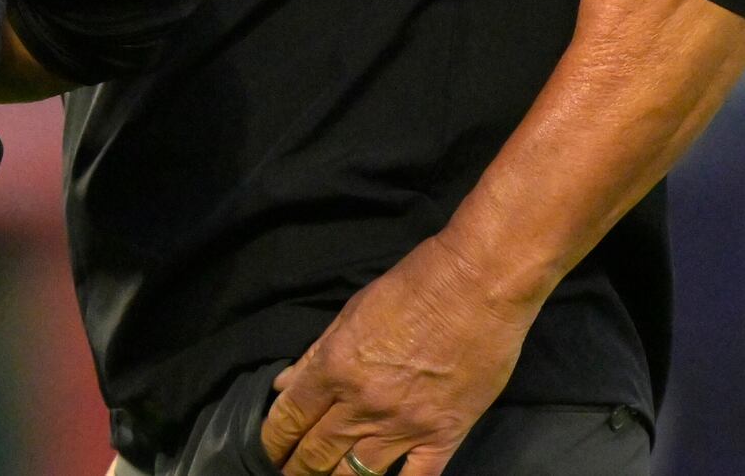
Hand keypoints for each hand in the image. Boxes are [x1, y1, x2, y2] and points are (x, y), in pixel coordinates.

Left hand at [260, 233, 539, 474]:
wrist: (476, 287)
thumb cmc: (411, 289)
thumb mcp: (350, 314)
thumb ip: (316, 355)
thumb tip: (284, 385)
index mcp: (335, 369)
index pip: (290, 416)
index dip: (273, 438)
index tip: (268, 450)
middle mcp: (363, 404)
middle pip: (318, 450)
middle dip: (298, 467)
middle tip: (289, 473)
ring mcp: (405, 425)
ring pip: (358, 473)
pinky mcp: (445, 436)